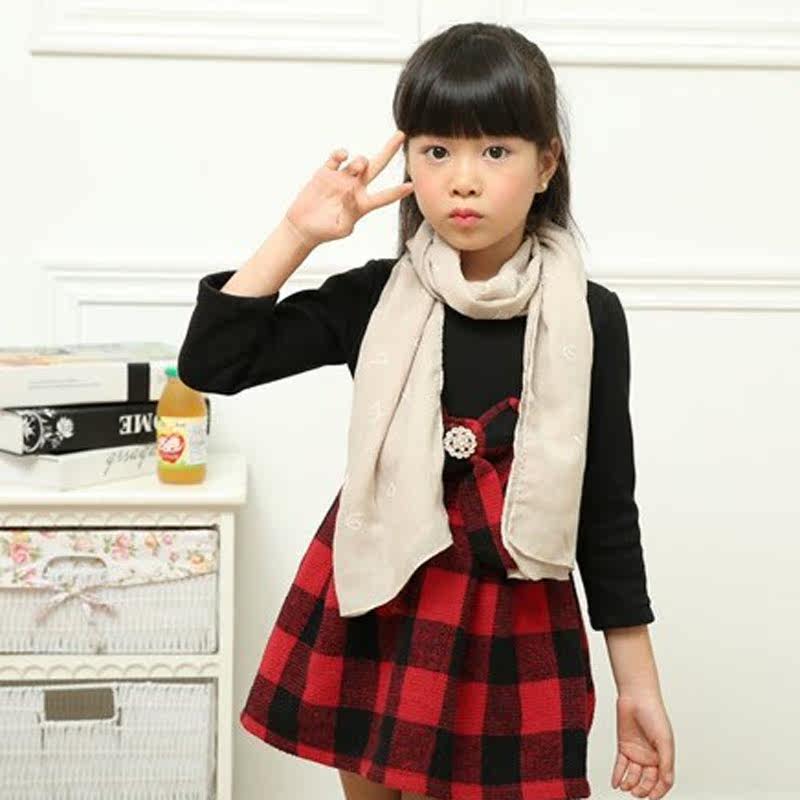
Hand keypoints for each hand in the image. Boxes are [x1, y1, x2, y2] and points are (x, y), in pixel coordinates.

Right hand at [284, 129, 413, 246]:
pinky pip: (337, 158)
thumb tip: (351, 190)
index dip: (397, 192)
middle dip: (389, 150)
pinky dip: (341, 154)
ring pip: (359, 162)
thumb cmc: (324, 231)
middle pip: (377, 166)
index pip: (384, 196)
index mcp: (363, 204)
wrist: (302, 227)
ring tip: (358, 166)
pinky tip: (343, 156)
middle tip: (400, 135)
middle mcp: (355, 188)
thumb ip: (351, 211)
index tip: (411, 186)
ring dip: (361, 161)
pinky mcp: (326, 172)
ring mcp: (341, 178)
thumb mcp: (343, 227)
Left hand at [611, 691, 674, 798]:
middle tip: (637, 794)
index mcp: (663, 756)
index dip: (659, 791)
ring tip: (626, 788)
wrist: (636, 697)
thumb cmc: (654, 714)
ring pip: (633, 775)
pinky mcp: (623, 746)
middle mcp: (650, 756)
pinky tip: (616, 784)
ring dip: (630, 783)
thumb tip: (666, 782)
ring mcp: (636, 752)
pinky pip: (620, 765)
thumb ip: (666, 762)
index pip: (663, 780)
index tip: (652, 798)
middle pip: (647, 780)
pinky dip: (618, 775)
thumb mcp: (664, 741)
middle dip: (643, 789)